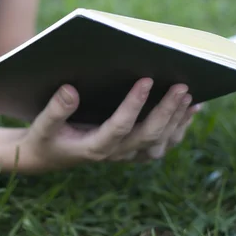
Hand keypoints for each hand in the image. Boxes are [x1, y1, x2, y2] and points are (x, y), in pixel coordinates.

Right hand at [17, 78, 200, 170]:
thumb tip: (70, 89)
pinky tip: (192, 108)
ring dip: (177, 120)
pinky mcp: (135, 151)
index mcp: (93, 148)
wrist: (49, 156)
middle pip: (148, 136)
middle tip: (181, 86)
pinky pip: (163, 144)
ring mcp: (128, 154)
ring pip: (160, 143)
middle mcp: (115, 154)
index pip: (119, 127)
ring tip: (190, 95)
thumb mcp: (42, 126)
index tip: (146, 80)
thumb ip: (56, 110)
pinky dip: (180, 127)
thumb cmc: (46, 137)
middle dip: (166, 111)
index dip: (133, 105)